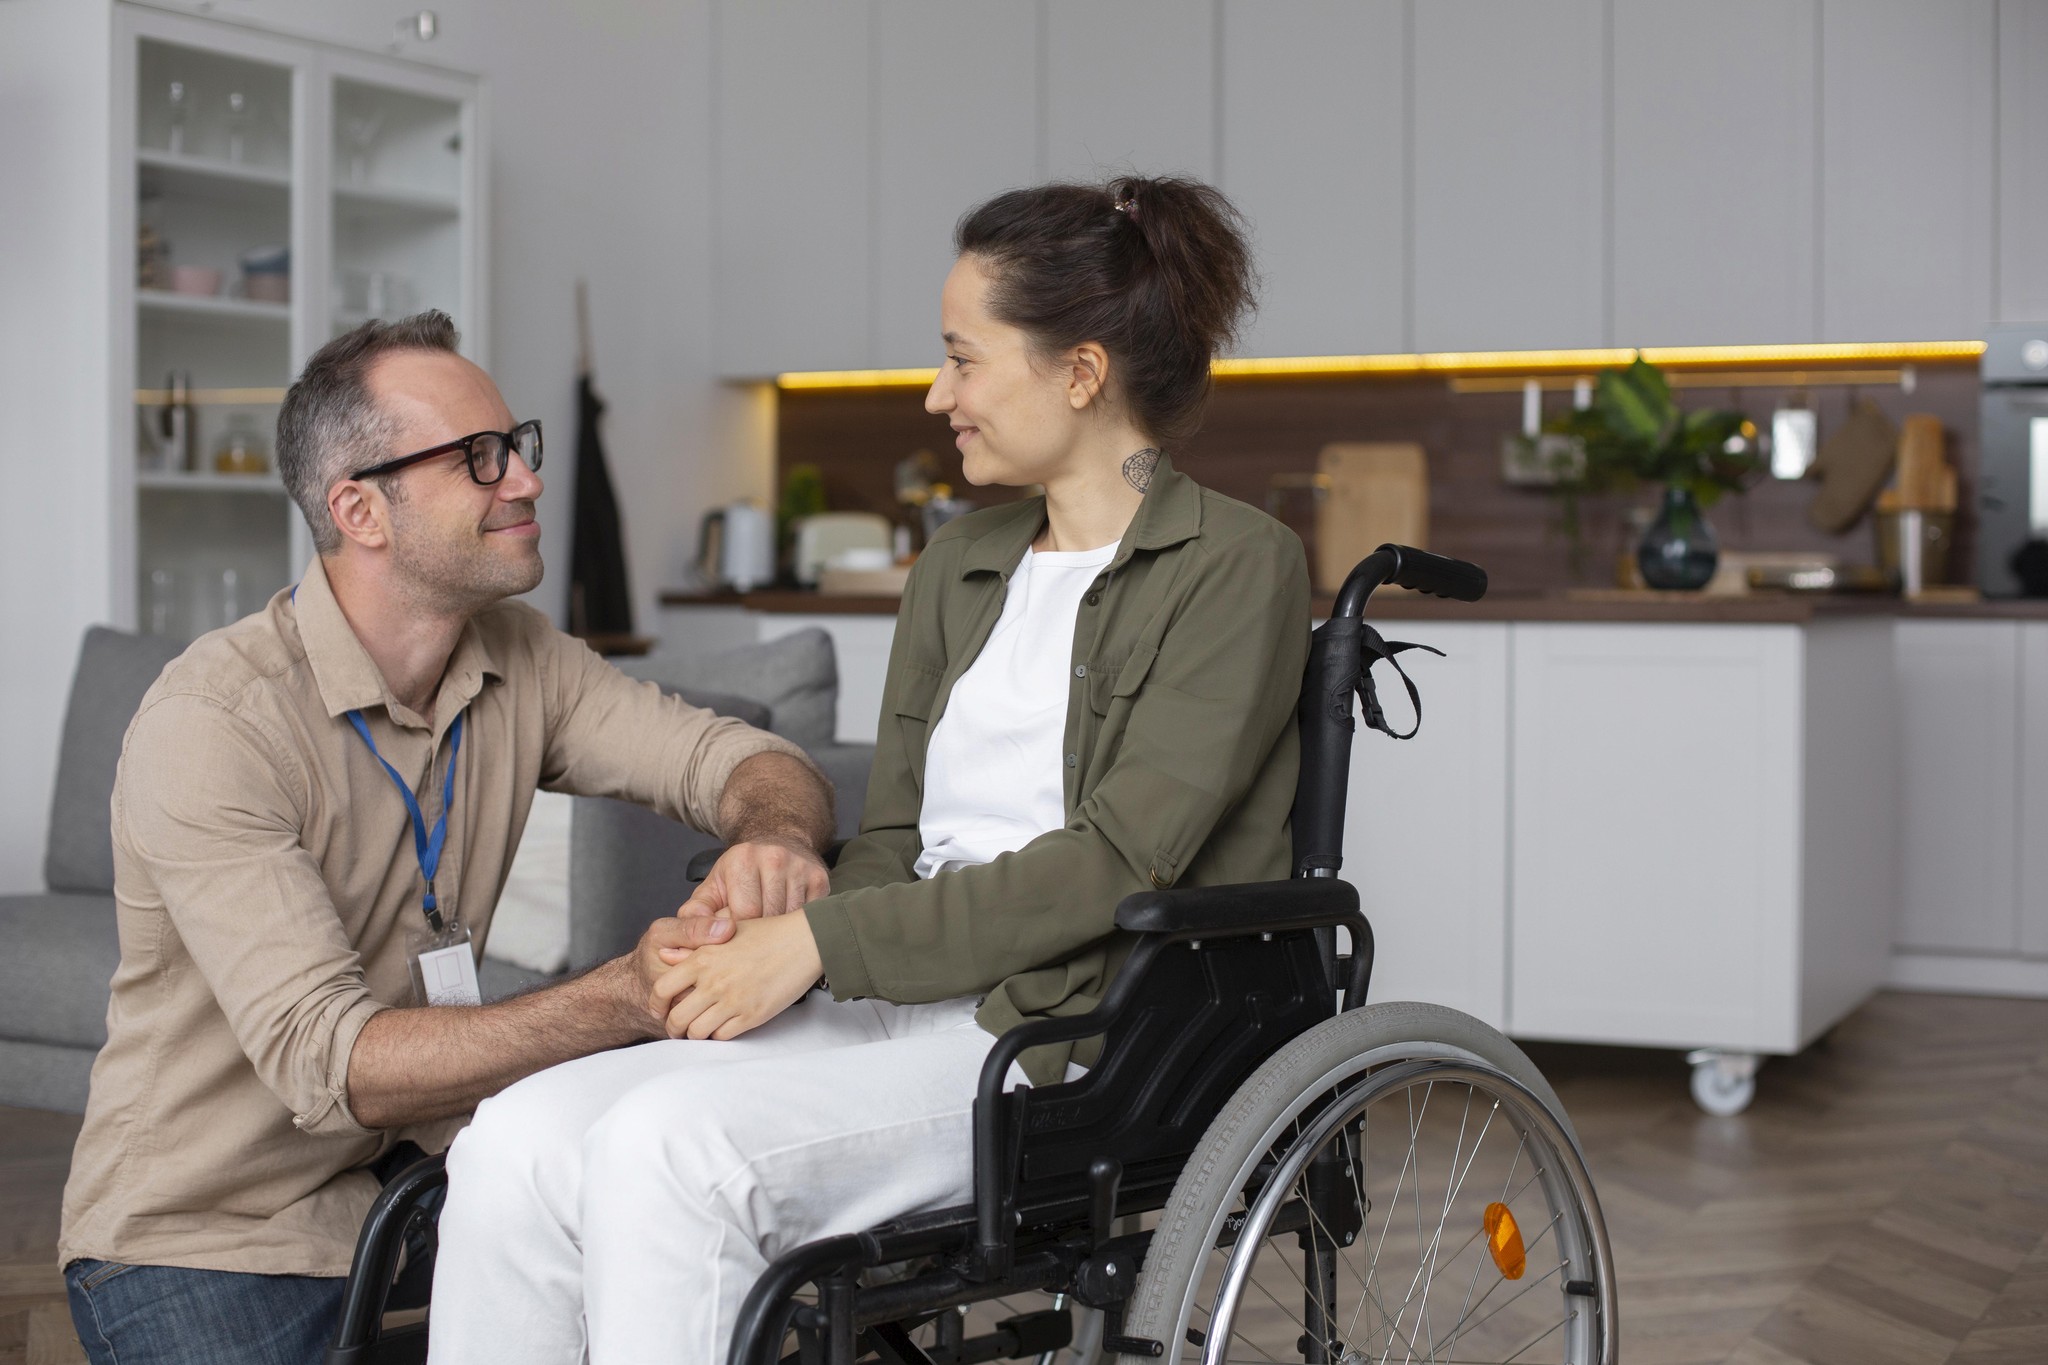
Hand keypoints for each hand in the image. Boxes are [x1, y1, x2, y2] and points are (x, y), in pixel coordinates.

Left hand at [651, 913, 823, 1040]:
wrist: (806, 941)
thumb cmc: (770, 932)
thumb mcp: (726, 932)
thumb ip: (693, 946)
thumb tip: (665, 956)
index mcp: (703, 958)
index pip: (662, 989)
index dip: (656, 1004)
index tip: (660, 1009)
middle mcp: (713, 982)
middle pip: (677, 1018)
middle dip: (673, 1028)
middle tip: (678, 1028)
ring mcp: (733, 1001)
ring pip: (697, 1032)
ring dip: (695, 1035)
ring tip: (699, 1031)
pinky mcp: (752, 1015)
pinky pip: (723, 1036)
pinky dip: (718, 1036)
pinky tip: (722, 1027)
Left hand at [661, 839, 829, 962]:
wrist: (778, 840)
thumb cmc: (741, 872)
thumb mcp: (714, 886)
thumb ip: (696, 913)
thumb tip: (684, 942)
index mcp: (741, 860)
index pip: (743, 915)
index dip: (738, 935)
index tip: (735, 942)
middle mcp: (773, 858)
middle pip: (769, 918)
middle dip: (760, 937)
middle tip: (753, 947)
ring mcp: (800, 867)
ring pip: (791, 920)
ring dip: (781, 935)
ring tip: (770, 940)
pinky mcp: (820, 877)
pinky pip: (810, 916)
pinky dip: (798, 927)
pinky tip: (789, 928)